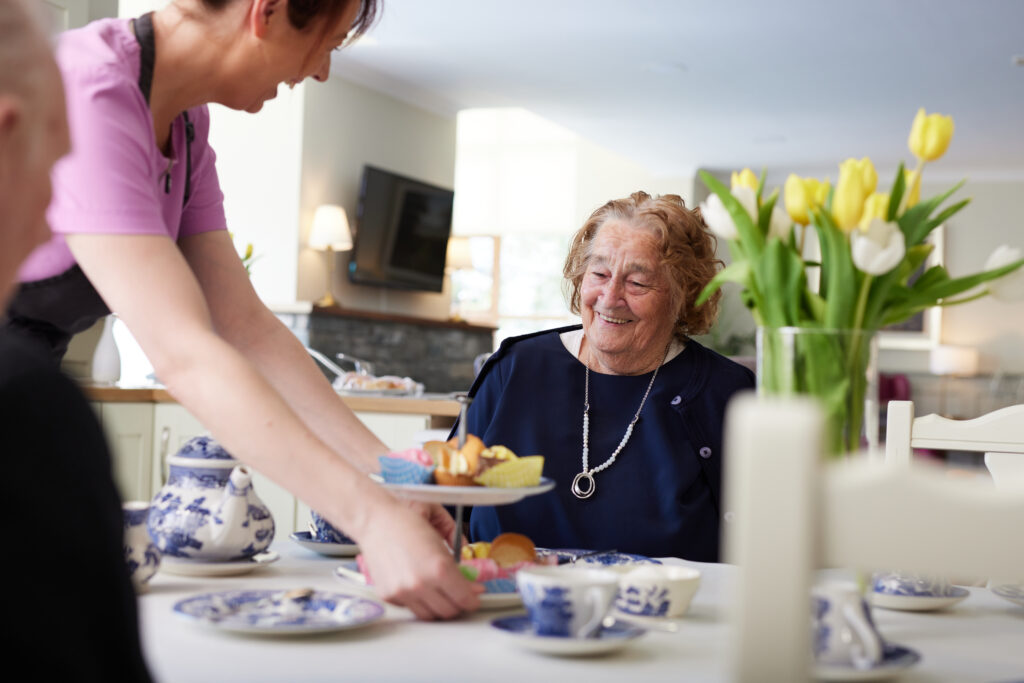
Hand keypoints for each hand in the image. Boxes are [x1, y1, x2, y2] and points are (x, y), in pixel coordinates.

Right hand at [357, 503, 481, 619]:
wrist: (375, 520)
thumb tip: (470, 574)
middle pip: (449, 611)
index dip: (473, 599)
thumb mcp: (441, 531)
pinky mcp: (389, 595)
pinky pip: (410, 607)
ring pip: (429, 614)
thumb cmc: (406, 520)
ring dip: (438, 605)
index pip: (464, 598)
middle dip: (458, 603)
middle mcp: (421, 584)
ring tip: (439, 590)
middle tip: (459, 593)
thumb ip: (460, 553)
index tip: (475, 596)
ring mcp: (403, 592)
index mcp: (439, 568)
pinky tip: (419, 585)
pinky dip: (418, 601)